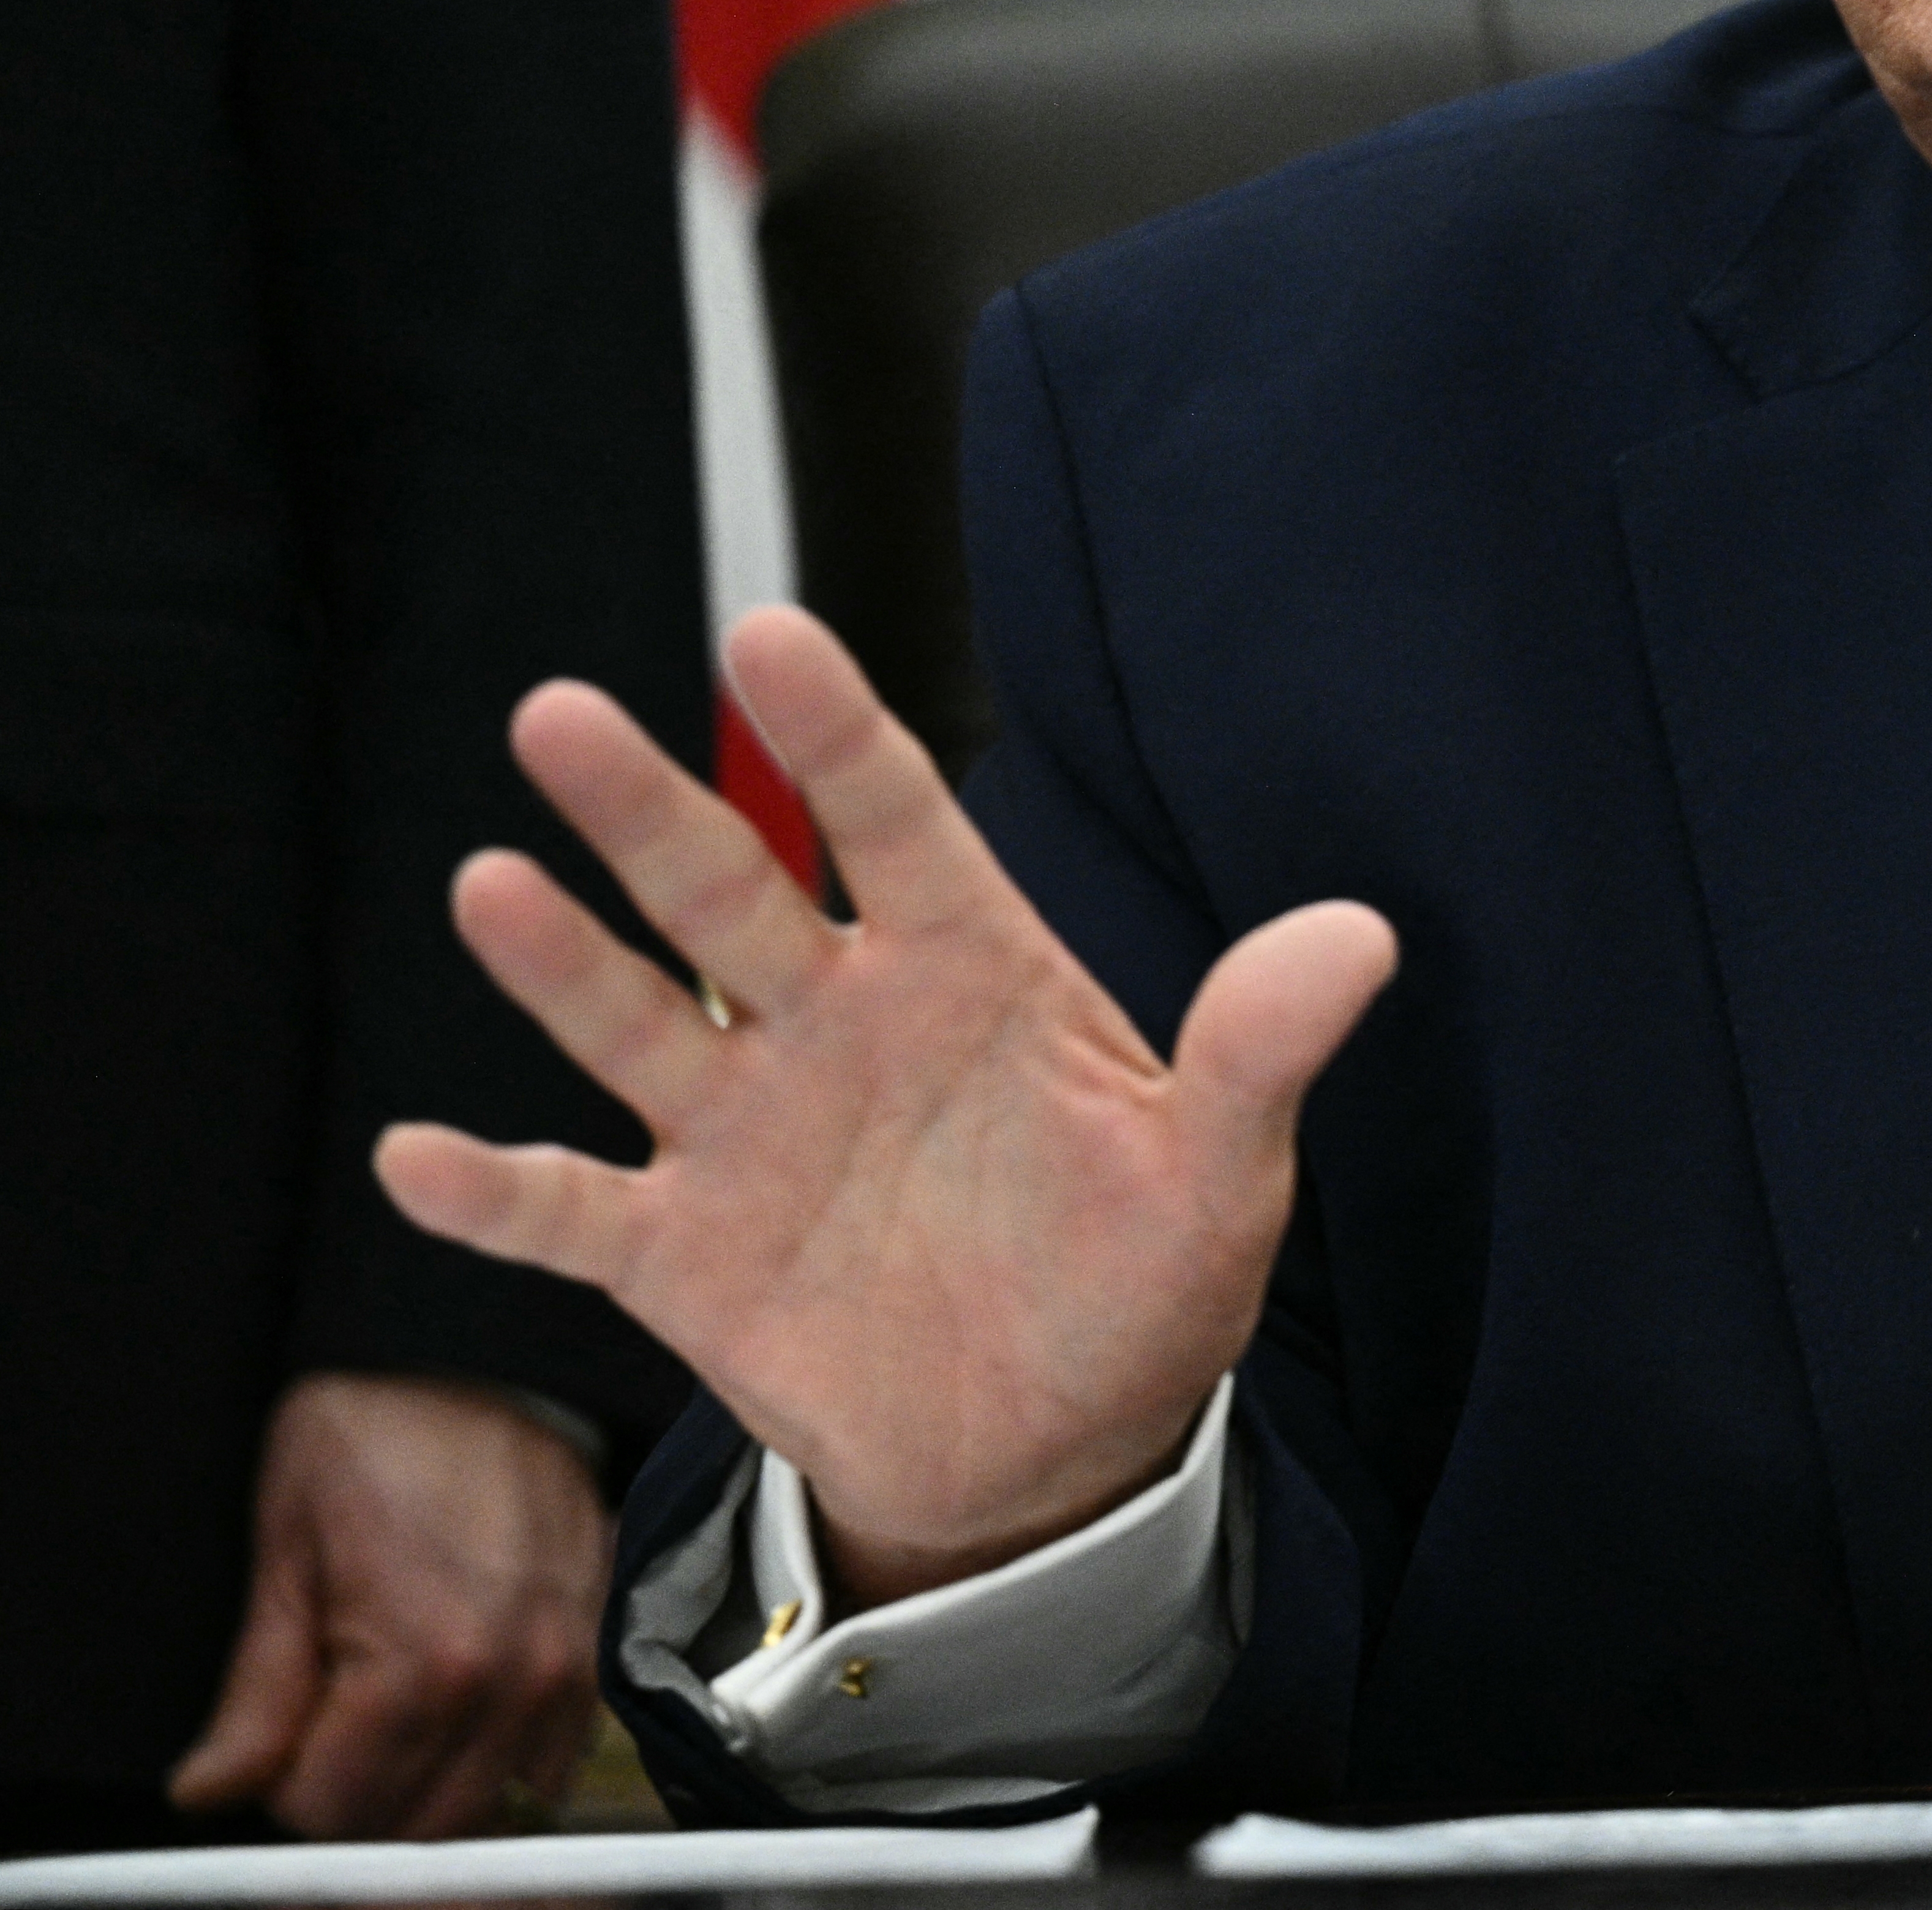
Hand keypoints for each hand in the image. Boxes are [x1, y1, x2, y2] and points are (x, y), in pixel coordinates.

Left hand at [167, 1373, 607, 1838]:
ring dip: (430, 1788)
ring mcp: (570, 1666)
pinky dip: (499, 1759)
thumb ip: (257, 1690)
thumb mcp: (286, 1550)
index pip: (334, 1811)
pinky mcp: (600, 1645)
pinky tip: (457, 1709)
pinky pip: (554, 1757)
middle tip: (322, 1733)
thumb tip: (210, 1789)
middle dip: (357, 1800)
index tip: (271, 1740)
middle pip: (417, 1825)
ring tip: (387, 1722)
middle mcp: (514, 1679)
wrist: (486, 1349)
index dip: (283, 1788)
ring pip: (488, 1805)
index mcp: (424, 1662)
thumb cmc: (373, 1430)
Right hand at [376, 608, 1396, 1607]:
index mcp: (969, 975)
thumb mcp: (1221, 1169)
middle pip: (732, 893)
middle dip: (647, 810)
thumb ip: (1263, 1048)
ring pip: (636, 1021)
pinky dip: (493, 1193)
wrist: (1059, 1446)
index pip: (896, 822)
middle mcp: (839, 1028)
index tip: (767, 635)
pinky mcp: (687, 1254)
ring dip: (560, 961)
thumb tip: (1361, 937)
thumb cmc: (1141, 1281)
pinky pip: (571, 1211)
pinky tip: (419, 1155)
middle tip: (561, 713)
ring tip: (490, 885)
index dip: (832, 730)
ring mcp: (750, 1136)